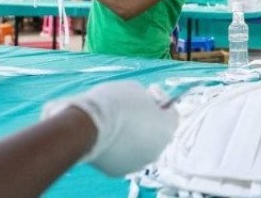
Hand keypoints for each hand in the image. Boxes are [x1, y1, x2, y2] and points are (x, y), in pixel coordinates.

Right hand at [41, 81, 178, 176]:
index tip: (150, 91)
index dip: (161, 100)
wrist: (90, 125)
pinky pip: (122, 156)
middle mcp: (158, 149)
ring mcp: (139, 162)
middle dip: (148, 120)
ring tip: (117, 122)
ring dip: (133, 135)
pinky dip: (118, 147)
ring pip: (139, 147)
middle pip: (156, 132)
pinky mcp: (119, 170)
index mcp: (167, 128)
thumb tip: (144, 104)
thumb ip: (145, 99)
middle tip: (134, 107)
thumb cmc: (115, 103)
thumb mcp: (135, 90)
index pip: (171, 114)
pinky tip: (108, 135)